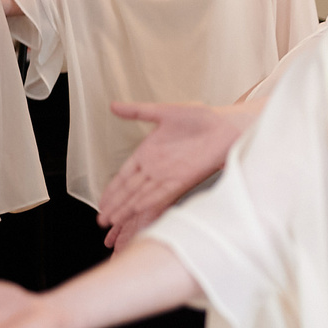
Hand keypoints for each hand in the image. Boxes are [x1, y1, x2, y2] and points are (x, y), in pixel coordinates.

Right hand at [95, 102, 248, 247]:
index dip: (112, 189)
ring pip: (141, 195)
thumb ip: (137, 111)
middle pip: (130, 190)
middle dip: (115, 205)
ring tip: (112, 221)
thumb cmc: (201, 118)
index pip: (124, 176)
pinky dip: (148, 202)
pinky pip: (161, 193)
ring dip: (126, 209)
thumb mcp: (162, 112)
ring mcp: (168, 175)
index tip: (101, 202)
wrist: (226, 125)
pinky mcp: (183, 179)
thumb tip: (113, 106)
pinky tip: (135, 210)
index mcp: (149, 153)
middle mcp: (156, 168)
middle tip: (101, 220)